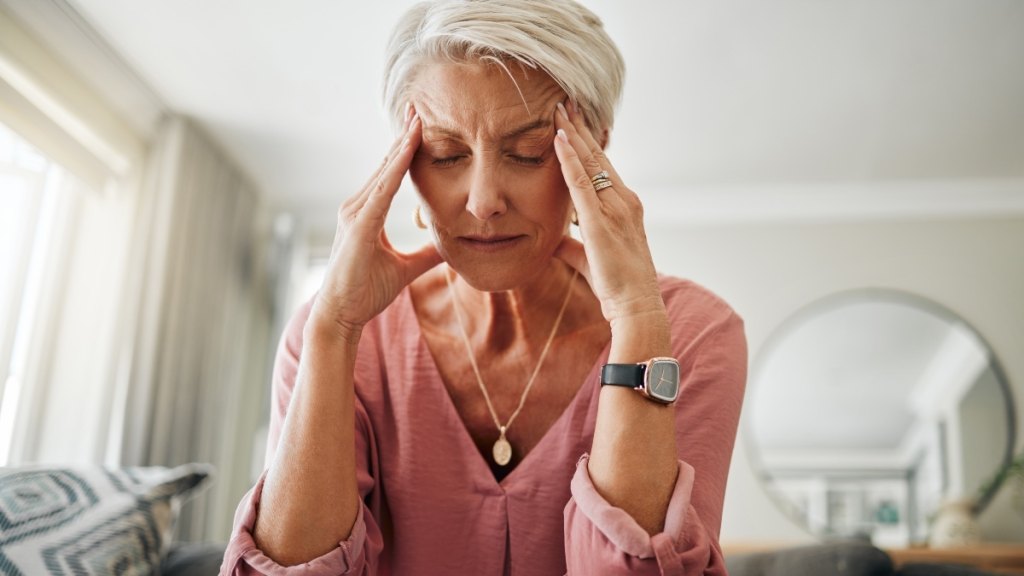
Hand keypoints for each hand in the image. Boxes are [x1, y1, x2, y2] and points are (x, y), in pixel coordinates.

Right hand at [310, 109, 441, 339]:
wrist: (342, 315)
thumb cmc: (366, 292)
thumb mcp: (405, 268)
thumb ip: (427, 255)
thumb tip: (451, 247)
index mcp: (368, 212)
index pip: (391, 173)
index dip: (406, 148)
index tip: (420, 123)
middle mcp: (357, 206)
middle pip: (386, 164)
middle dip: (403, 135)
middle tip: (419, 106)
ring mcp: (355, 213)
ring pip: (385, 171)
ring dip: (402, 144)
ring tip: (418, 118)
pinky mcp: (360, 226)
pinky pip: (382, 191)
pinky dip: (396, 168)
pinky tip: (409, 150)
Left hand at [551, 101, 663, 324]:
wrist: (636, 305)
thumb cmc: (618, 286)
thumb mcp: (590, 259)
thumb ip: (572, 246)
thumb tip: (553, 241)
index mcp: (624, 206)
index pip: (602, 166)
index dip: (586, 142)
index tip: (573, 120)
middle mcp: (624, 199)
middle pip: (598, 155)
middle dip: (580, 127)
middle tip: (565, 100)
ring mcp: (615, 207)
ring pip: (590, 161)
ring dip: (573, 132)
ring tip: (558, 108)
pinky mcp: (600, 220)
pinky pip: (581, 182)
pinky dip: (569, 158)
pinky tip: (558, 139)